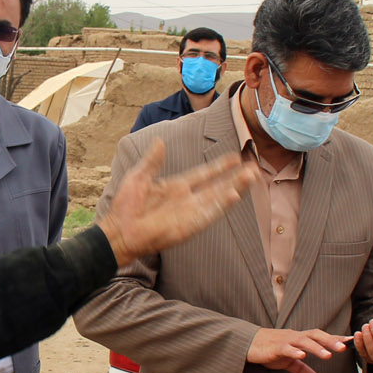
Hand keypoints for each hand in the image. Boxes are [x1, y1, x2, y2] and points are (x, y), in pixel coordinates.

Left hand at [98, 140, 254, 264]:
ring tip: (252, 177)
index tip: (235, 157)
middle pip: (217, 186)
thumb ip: (152, 161)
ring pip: (218, 198)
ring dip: (235, 188)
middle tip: (253, 168)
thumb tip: (159, 142)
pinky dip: (222, 205)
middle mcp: (187, 199)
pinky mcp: (189, 225)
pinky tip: (234, 195)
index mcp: (176, 187)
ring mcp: (190, 212)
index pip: (204, 174)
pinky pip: (209, 214)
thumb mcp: (139, 177)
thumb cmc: (125, 206)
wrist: (119, 230)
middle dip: (235, 177)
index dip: (219, 166)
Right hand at [247, 327, 347, 372]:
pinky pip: (286, 348)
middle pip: (316, 335)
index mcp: (301, 339)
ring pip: (304, 341)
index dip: (336, 338)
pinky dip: (295, 351)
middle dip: (330, 340)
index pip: (322, 337)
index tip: (352, 340)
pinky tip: (302, 356)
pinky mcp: (275, 347)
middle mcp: (296, 336)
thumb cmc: (270, 350)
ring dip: (316, 347)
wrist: (249, 344)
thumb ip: (303, 370)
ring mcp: (286, 341)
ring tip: (328, 355)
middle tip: (344, 347)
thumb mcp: (289, 363)